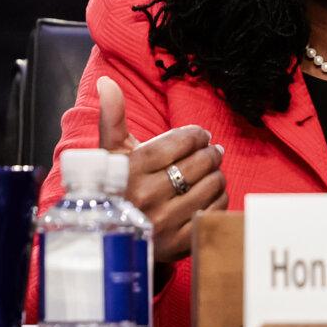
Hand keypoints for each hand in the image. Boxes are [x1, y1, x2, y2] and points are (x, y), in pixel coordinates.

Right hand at [97, 76, 227, 262]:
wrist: (109, 241)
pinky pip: (215, 213)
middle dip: (210, 152)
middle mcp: (146, 196)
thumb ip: (113, 116)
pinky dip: (220, 199)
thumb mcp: (110, 154)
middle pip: (199, 163)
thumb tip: (106, 81)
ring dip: (218, 174)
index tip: (200, 135)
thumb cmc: (115, 187)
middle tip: (212, 151)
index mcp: (130, 170)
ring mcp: (163, 222)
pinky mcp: (178, 245)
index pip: (180, 141)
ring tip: (212, 170)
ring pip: (211, 186)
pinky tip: (211, 193)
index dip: (197, 135)